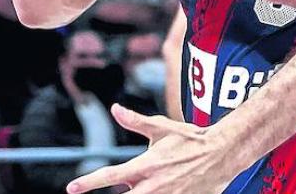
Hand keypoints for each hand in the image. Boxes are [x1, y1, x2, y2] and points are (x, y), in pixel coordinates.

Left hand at [66, 112, 233, 193]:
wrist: (223, 152)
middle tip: (96, 190)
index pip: (111, 175)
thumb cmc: (191, 139)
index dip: (88, 183)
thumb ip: (136, 121)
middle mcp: (154, 184)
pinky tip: (158, 190)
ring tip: (133, 189)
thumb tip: (115, 109)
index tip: (72, 187)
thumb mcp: (162, 128)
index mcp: (147, 165)